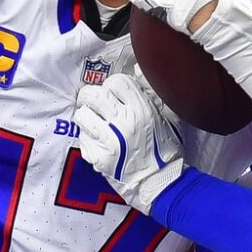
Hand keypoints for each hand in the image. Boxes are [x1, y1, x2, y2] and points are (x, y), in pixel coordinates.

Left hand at [73, 72, 185, 213]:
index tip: (113, 92)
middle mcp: (124, 124)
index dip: (112, 84)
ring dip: (86, 116)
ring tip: (94, 121)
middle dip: (89, 95)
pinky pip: (83, 138)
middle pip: (93, 95)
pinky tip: (99, 142)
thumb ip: (153, 93)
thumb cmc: (166, 147)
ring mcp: (109, 142)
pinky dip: (88, 138)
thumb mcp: (169, 116)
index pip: (116, 82)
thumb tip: (139, 71)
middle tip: (92, 100)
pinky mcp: (99, 158)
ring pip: (82, 116)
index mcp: (142, 110)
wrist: (161, 181)